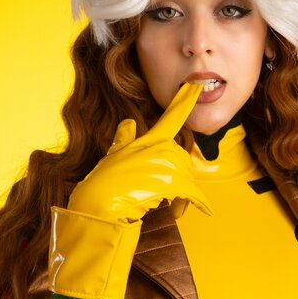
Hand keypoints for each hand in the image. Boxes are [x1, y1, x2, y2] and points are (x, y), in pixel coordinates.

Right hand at [68, 82, 212, 221]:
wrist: (102, 204)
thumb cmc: (105, 181)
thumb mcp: (114, 153)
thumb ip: (124, 137)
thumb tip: (128, 123)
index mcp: (150, 139)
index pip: (171, 117)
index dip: (184, 101)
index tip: (196, 86)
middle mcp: (163, 149)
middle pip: (181, 159)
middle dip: (174, 174)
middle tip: (155, 188)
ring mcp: (170, 167)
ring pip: (186, 177)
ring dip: (177, 192)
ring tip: (159, 202)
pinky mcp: (176, 185)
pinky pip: (194, 195)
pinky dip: (195, 204)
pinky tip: (192, 211)